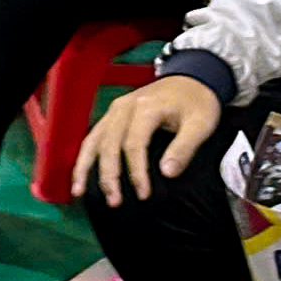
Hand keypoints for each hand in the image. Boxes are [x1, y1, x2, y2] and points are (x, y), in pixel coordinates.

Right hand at [77, 73, 223, 204]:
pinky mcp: (112, 116)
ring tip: (79, 192)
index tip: (143, 194)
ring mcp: (115, 111)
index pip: (133, 143)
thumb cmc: (197, 103)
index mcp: (145, 107)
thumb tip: (167, 174)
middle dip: (108, 175)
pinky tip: (79, 175)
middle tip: (114, 201)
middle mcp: (123, 107)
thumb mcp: (201, 124)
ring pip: (94, 140)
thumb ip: (184, 148)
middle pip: (109, 143)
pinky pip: (93, 137)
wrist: (191, 79)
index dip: (136, 171)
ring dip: (86, 166)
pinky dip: (84, 156)